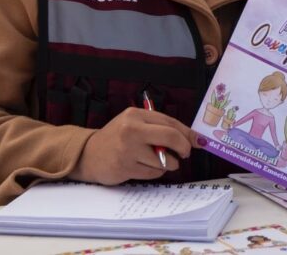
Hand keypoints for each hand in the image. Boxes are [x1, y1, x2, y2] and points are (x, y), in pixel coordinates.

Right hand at [70, 107, 198, 184]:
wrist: (89, 154)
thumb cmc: (117, 138)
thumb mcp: (135, 124)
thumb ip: (160, 128)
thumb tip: (192, 138)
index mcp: (136, 115)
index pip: (170, 122)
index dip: (187, 133)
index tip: (197, 141)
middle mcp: (132, 129)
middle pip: (171, 137)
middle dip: (184, 148)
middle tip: (185, 153)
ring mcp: (128, 149)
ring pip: (165, 160)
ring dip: (168, 164)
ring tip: (158, 161)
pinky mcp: (126, 167)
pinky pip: (154, 172)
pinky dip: (156, 172)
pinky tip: (145, 167)